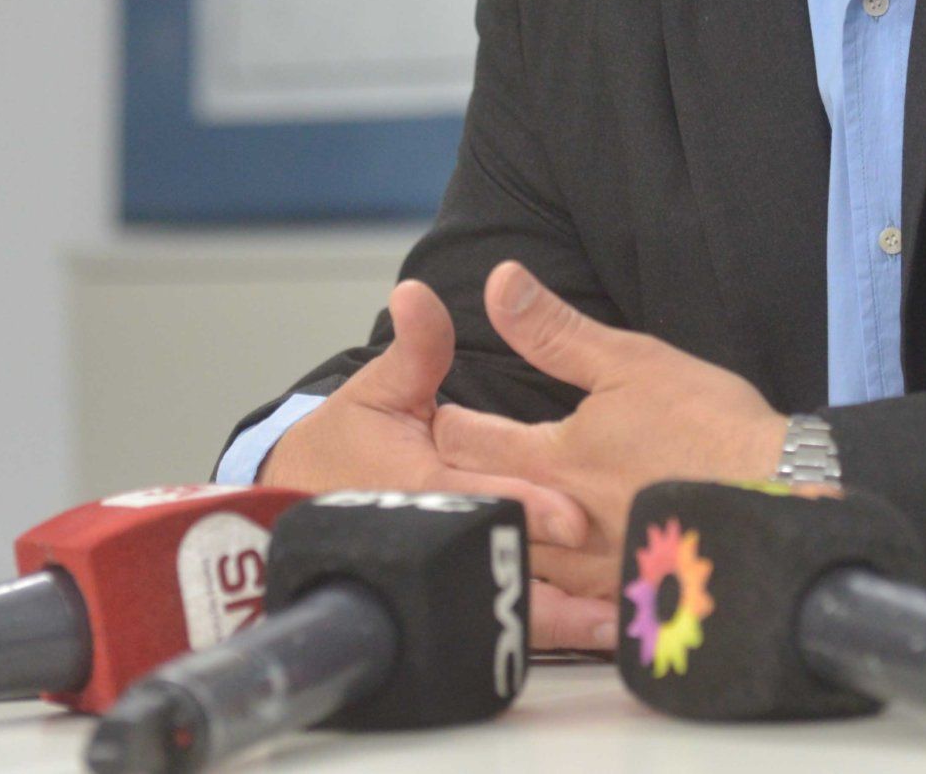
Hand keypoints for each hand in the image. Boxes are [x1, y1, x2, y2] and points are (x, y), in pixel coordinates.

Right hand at [260, 279, 613, 649]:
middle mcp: (439, 540)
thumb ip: (415, 346)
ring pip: (508, 605)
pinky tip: (603, 631)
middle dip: (558, 580)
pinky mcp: (459, 592)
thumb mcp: (381, 388)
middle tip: (618, 591)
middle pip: (504, 563)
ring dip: (565, 618)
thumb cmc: (348, 440)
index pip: (483, 499)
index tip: (575, 519)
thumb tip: (415, 293)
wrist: (303, 500)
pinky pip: (510, 619)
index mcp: (424, 486)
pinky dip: (554, 627)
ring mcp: (449, 574)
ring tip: (622, 624)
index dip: (527, 509)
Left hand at [430, 260, 786, 601]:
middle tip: (446, 470)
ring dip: (501, 535)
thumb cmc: (706, 426)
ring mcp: (590, 571)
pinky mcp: (623, 598)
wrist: (776, 497)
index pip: (467, 442)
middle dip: (459, 485)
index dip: (447, 424)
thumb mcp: (631, 362)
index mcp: (553, 459)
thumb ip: (555, 330)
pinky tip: (555, 575)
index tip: (439, 415)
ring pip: (517, 558)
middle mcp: (558, 523)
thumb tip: (498, 280)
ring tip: (494, 518)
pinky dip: (549, 586)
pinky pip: (563, 602)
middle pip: (481, 506)